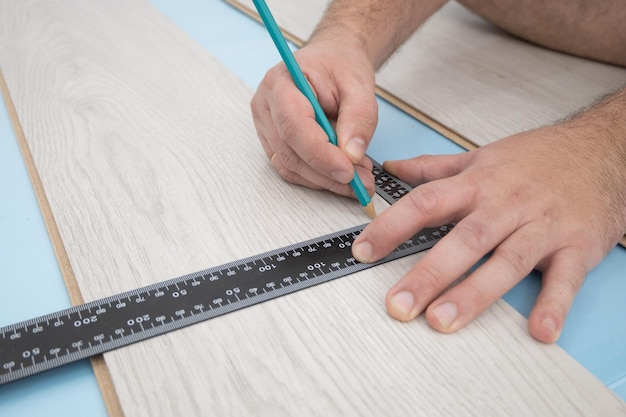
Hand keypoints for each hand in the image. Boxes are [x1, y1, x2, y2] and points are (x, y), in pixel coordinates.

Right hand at [250, 39, 377, 197]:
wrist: (331, 60)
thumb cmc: (339, 65)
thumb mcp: (359, 85)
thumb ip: (359, 118)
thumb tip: (352, 154)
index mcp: (281, 83)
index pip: (293, 126)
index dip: (320, 154)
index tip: (348, 170)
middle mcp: (266, 106)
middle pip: (291, 152)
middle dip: (327, 172)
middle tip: (362, 182)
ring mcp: (266, 126)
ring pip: (290, 166)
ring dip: (325, 179)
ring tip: (358, 177)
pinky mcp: (274, 142)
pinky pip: (291, 168)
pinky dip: (317, 177)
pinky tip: (341, 174)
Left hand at [352, 117, 625, 342]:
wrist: (603, 149)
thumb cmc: (539, 157)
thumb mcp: (483, 156)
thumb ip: (435, 166)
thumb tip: (393, 168)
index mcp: (479, 183)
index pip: (426, 202)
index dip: (392, 226)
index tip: (363, 251)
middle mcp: (507, 204)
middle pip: (464, 239)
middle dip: (428, 273)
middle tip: (399, 304)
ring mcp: (543, 225)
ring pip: (507, 260)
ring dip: (475, 292)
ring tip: (444, 320)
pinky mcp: (578, 245)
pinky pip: (566, 277)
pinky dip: (554, 303)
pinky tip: (539, 329)